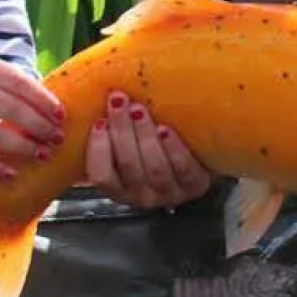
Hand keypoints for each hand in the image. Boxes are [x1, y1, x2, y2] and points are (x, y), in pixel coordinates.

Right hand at [0, 54, 65, 178]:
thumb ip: (7, 81)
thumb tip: (47, 101)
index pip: (20, 83)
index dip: (43, 100)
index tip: (61, 115)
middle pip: (11, 110)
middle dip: (39, 126)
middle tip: (58, 138)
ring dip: (23, 147)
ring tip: (42, 154)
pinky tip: (10, 173)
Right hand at [84, 90, 211, 207]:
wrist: (199, 157)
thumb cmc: (156, 146)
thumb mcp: (129, 142)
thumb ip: (112, 131)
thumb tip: (97, 103)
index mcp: (120, 187)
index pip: (101, 177)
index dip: (98, 150)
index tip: (100, 122)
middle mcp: (142, 195)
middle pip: (129, 166)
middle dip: (122, 130)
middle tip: (119, 101)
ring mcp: (170, 192)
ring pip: (154, 167)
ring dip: (144, 135)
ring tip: (139, 110)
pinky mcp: (195, 185)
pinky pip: (182, 168)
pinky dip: (172, 148)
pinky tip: (165, 130)